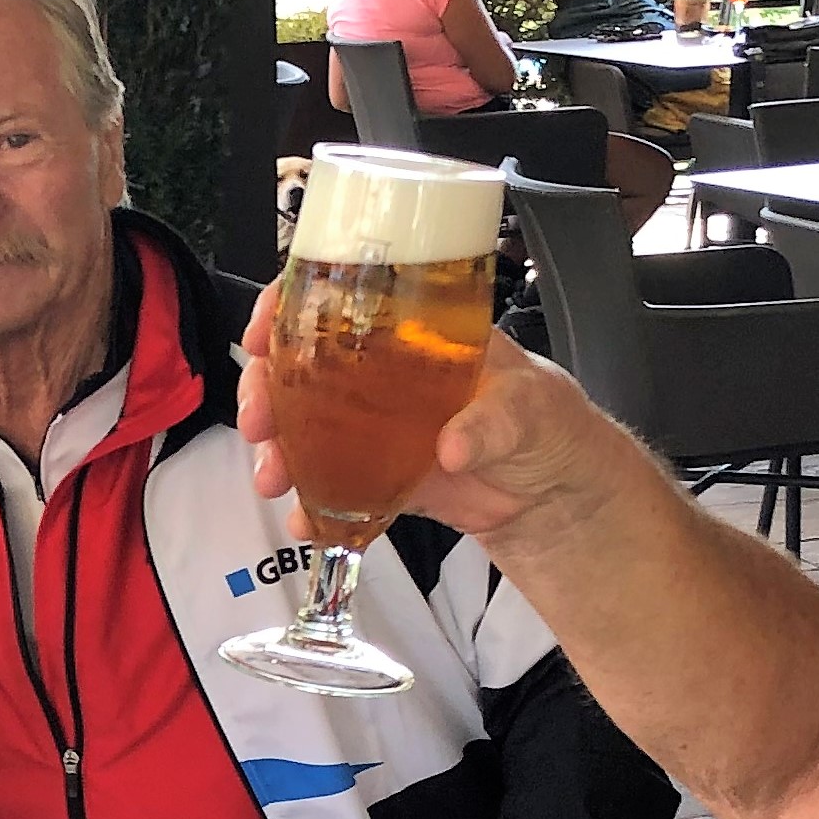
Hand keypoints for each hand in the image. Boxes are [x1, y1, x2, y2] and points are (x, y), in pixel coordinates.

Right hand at [237, 293, 646, 545]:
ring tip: (273, 477)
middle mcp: (385, 373)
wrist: (559, 496)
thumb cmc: (552, 425)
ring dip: (278, 449)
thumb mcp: (532, 406)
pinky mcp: (380, 476)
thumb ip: (495, 421)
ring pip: (305, 427)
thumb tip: (453, 444)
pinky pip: (332, 487)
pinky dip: (312, 506)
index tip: (264, 330)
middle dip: (265, 389)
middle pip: (301, 365)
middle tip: (259, 421)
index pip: (340, 298)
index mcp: (416, 333)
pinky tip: (304, 520)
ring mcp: (377, 426)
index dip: (289, 306)